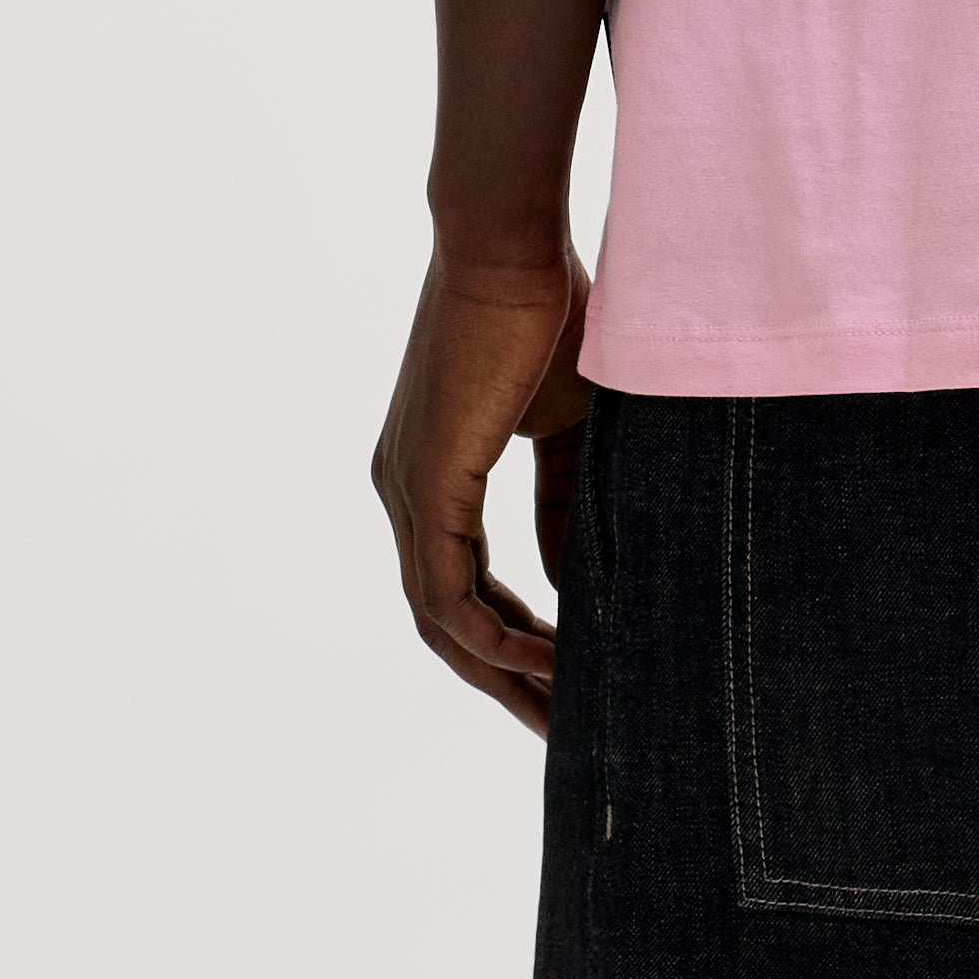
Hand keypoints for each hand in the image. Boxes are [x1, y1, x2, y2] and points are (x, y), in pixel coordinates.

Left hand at [373, 232, 590, 728]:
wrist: (512, 247)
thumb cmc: (548, 315)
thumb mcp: (568, 431)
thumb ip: (565, 506)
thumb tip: (574, 587)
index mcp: (430, 475)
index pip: (460, 587)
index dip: (511, 642)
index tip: (563, 681)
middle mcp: (405, 492)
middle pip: (443, 624)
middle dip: (503, 683)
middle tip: (560, 731)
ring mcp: (407, 492)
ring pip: (441, 622)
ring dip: (502, 674)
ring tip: (564, 713)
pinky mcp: (425, 485)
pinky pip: (449, 594)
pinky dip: (497, 636)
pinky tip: (551, 659)